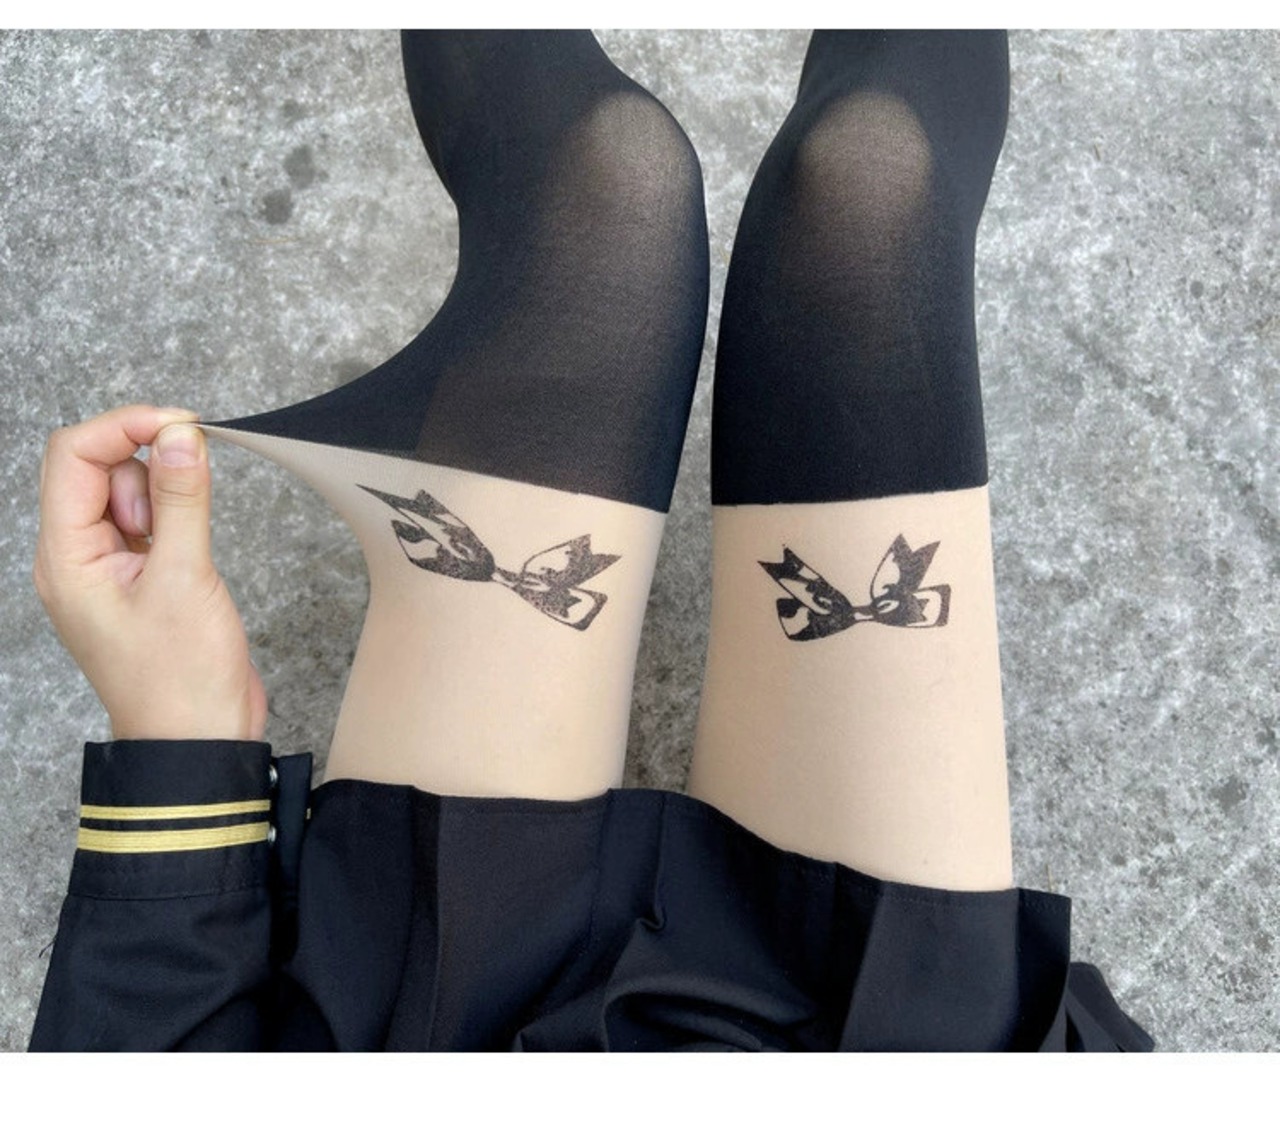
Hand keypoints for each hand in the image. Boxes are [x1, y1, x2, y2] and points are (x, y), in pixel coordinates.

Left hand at [33, 405, 267, 739]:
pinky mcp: (140, 578)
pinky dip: (174, 519)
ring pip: (127, 492)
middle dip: (148, 473)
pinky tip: (189, 555)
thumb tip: (180, 434)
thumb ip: (183, 499)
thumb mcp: (186, 578)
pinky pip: (149, 522)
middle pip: (98, 469)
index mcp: (66, 559)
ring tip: (184, 556)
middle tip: (181, 521)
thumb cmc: (181, 679)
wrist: (200, 740)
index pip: (72, 457)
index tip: (181, 424)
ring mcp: (107, 569)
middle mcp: (75, 559)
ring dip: (164, 500)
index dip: (124, 427)